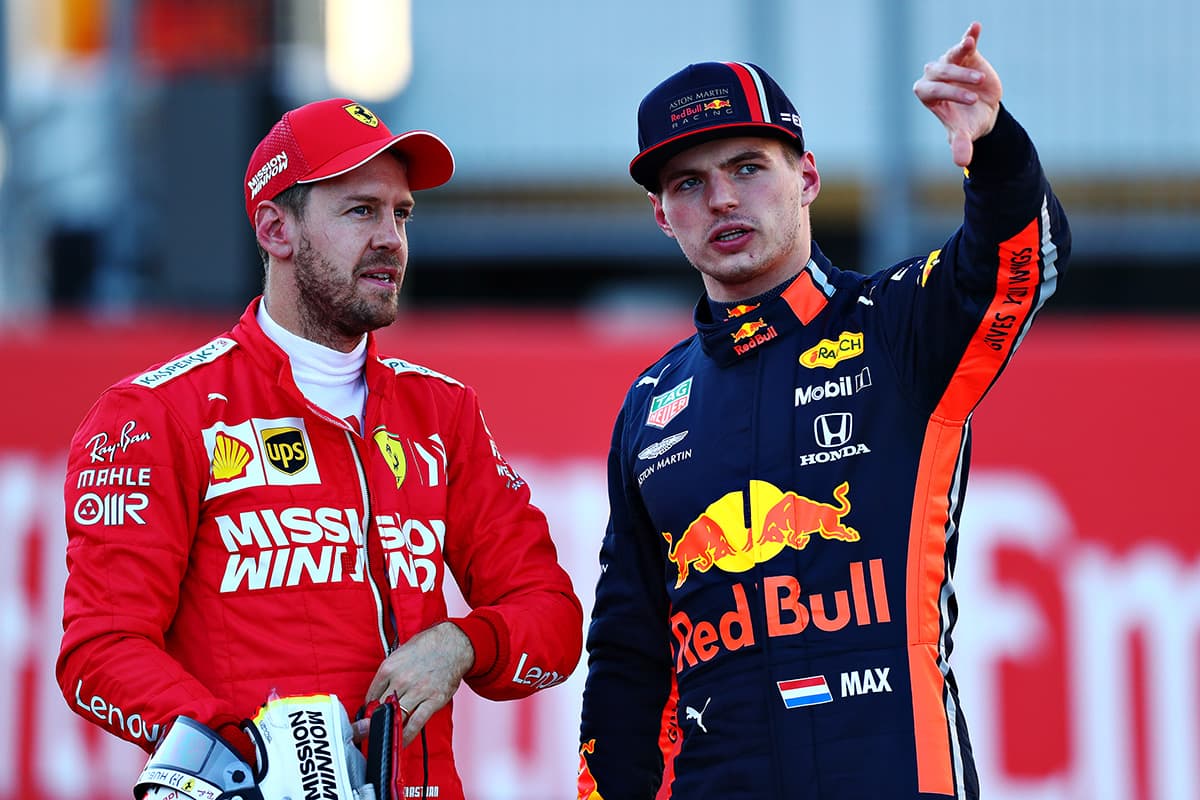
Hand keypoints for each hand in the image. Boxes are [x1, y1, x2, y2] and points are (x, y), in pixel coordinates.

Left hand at [364, 622, 474, 745]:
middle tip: (373, 732)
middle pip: (380, 709)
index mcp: (388, 668)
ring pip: (397, 718)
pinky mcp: (433, 700)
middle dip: (375, 722)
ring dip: (390, 730)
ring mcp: (417, 691)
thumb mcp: (400, 654)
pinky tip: (402, 742)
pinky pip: (416, 724)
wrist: (453, 644)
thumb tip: (377, 694)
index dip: (368, 709)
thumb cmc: (426, 647)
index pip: (370, 696)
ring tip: (386, 739)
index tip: (368, 717)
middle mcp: (401, 680)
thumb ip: (388, 674)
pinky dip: (407, 736)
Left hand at [913, 21, 1002, 166]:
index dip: (950, 94)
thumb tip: (962, 163)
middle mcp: (933, 76)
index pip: (932, 91)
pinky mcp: (965, 53)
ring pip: (952, 56)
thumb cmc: (967, 122)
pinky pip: (964, 43)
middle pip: (941, 72)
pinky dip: (969, 35)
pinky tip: (975, 27)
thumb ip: (960, 144)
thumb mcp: (964, 134)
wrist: (982, 110)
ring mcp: (948, 62)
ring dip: (963, 55)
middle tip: (978, 84)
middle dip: (959, 78)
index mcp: (927, 95)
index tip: (971, 101)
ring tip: (972, 50)